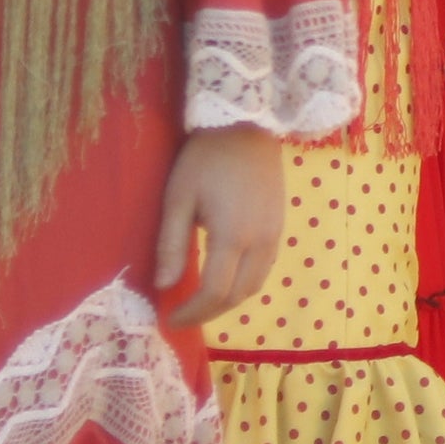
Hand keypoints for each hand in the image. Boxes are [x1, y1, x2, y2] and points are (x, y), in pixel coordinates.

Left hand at [156, 127, 287, 328]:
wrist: (246, 125)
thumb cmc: (205, 159)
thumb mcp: (178, 198)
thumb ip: (171, 244)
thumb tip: (164, 285)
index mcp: (232, 236)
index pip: (214, 292)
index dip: (192, 312)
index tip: (168, 318)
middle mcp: (260, 242)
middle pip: (238, 295)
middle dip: (209, 312)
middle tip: (182, 315)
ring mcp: (275, 235)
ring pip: (255, 286)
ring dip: (228, 301)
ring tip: (201, 302)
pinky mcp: (280, 227)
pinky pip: (265, 269)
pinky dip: (244, 285)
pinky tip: (225, 279)